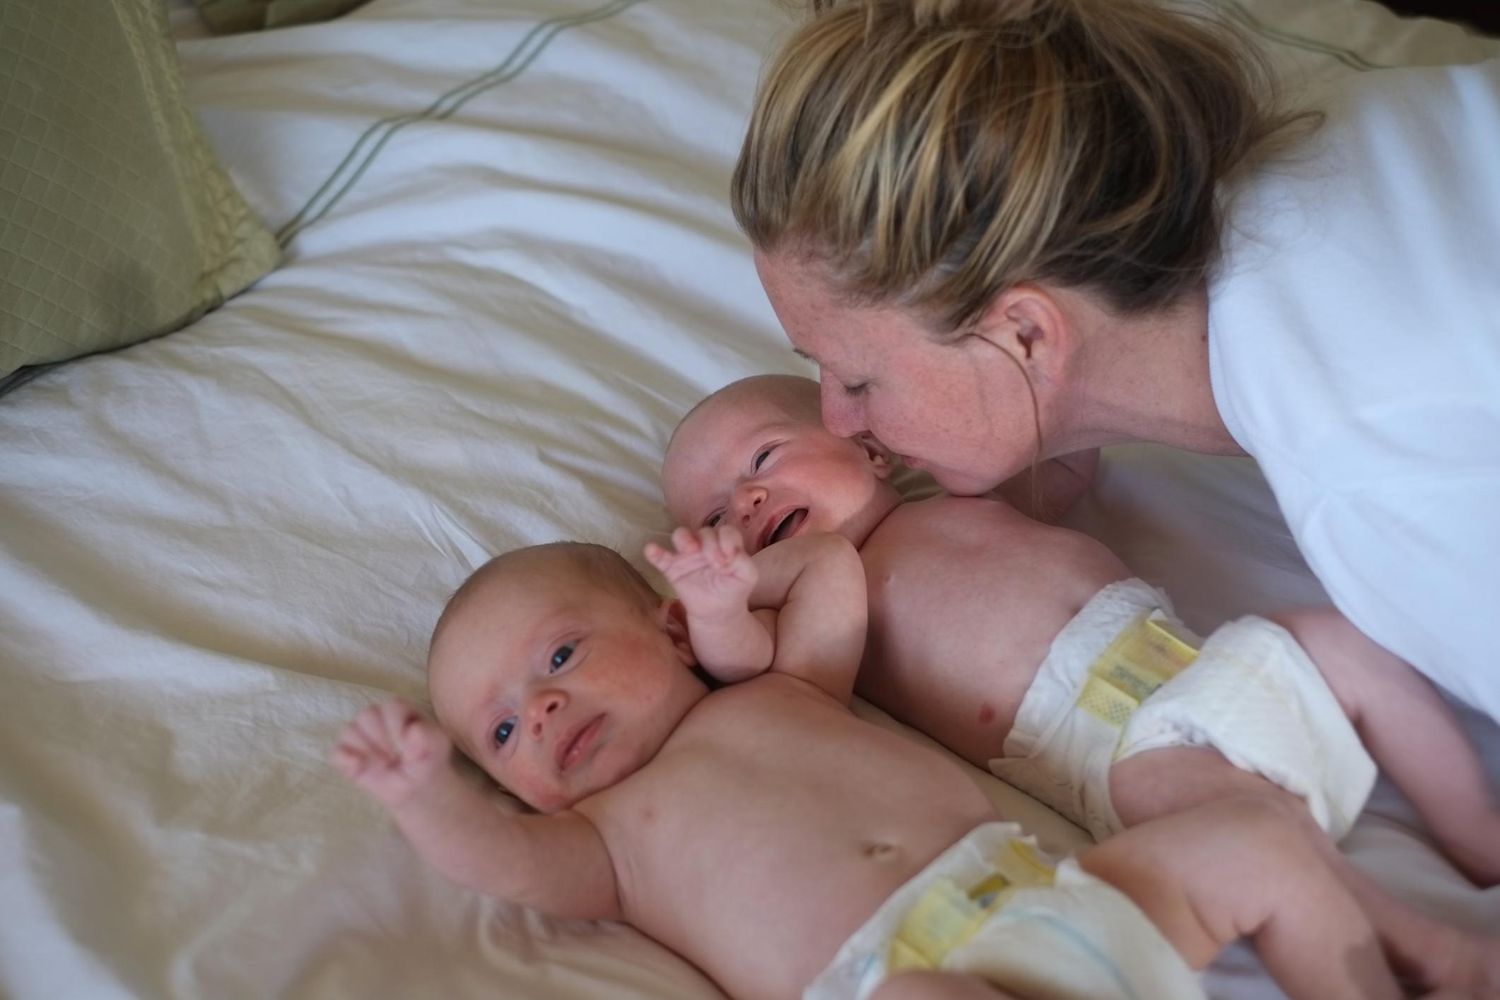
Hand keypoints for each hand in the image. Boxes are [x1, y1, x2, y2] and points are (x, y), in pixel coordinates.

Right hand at [332, 698, 452, 809]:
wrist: (417, 787)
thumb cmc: (427, 760)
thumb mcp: (436, 749)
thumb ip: (428, 738)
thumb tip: (413, 730)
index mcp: (401, 709)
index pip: (391, 706)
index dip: (396, 725)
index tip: (406, 746)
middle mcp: (377, 717)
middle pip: (367, 715)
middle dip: (381, 739)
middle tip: (394, 757)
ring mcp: (361, 735)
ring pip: (350, 730)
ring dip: (367, 750)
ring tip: (384, 764)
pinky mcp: (348, 755)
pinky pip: (337, 752)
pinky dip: (347, 761)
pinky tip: (360, 769)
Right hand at [644, 525, 756, 621]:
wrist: (718, 612)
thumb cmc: (734, 589)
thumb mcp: (747, 577)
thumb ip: (744, 562)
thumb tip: (732, 552)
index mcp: (724, 543)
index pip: (725, 531)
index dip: (727, 541)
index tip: (728, 561)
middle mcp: (705, 545)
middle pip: (704, 531)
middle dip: (710, 543)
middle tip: (715, 564)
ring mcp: (687, 555)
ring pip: (681, 535)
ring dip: (684, 538)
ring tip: (690, 550)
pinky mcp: (672, 568)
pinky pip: (660, 557)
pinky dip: (654, 552)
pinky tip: (651, 550)